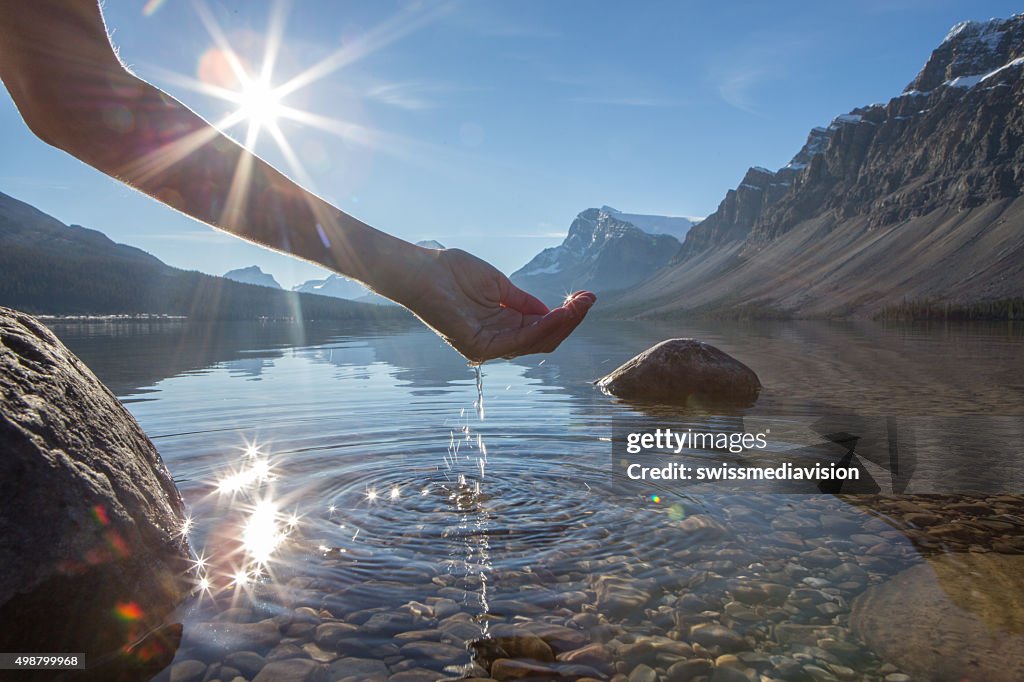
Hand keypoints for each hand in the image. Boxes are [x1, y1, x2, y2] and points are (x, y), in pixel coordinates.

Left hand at [400, 248, 595, 362]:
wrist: (423, 271)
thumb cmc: (453, 273)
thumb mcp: (499, 286)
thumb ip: (523, 302)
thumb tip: (552, 311)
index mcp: (502, 325)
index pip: (541, 327)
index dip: (565, 315)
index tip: (585, 297)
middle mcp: (497, 340)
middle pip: (543, 338)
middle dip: (569, 320)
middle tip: (588, 300)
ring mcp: (489, 346)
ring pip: (536, 342)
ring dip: (561, 324)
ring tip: (579, 306)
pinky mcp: (480, 346)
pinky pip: (519, 341)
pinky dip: (541, 328)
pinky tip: (558, 314)